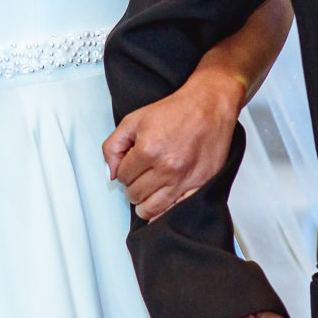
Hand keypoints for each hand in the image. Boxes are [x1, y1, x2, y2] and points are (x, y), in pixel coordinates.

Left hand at [102, 71, 245, 220]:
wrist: (208, 106)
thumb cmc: (176, 111)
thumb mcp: (134, 120)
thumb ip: (113, 146)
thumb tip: (110, 173)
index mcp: (148, 150)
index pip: (122, 177)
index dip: (123, 171)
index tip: (131, 165)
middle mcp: (167, 167)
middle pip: (135, 195)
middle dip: (133, 186)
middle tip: (141, 175)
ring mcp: (184, 179)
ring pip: (152, 209)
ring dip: (145, 202)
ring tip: (148, 190)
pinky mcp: (201, 185)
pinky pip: (176, 211)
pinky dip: (165, 211)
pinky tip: (163, 201)